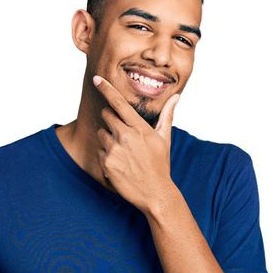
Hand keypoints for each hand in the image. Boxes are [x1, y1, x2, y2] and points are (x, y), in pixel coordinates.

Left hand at [93, 75, 179, 212]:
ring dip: (109, 140)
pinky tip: (120, 165)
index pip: (119, 102)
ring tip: (124, 153)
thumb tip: (176, 96)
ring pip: (102, 134)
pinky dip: (106, 157)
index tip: (97, 79)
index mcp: (140, 128)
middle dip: (111, 120)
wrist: (155, 193)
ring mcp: (115, 150)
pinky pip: (99, 152)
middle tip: (123, 134)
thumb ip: (167, 115)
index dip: (106, 89)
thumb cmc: (160, 165)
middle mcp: (125, 136)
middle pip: (106, 115)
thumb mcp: (165, 139)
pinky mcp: (107, 163)